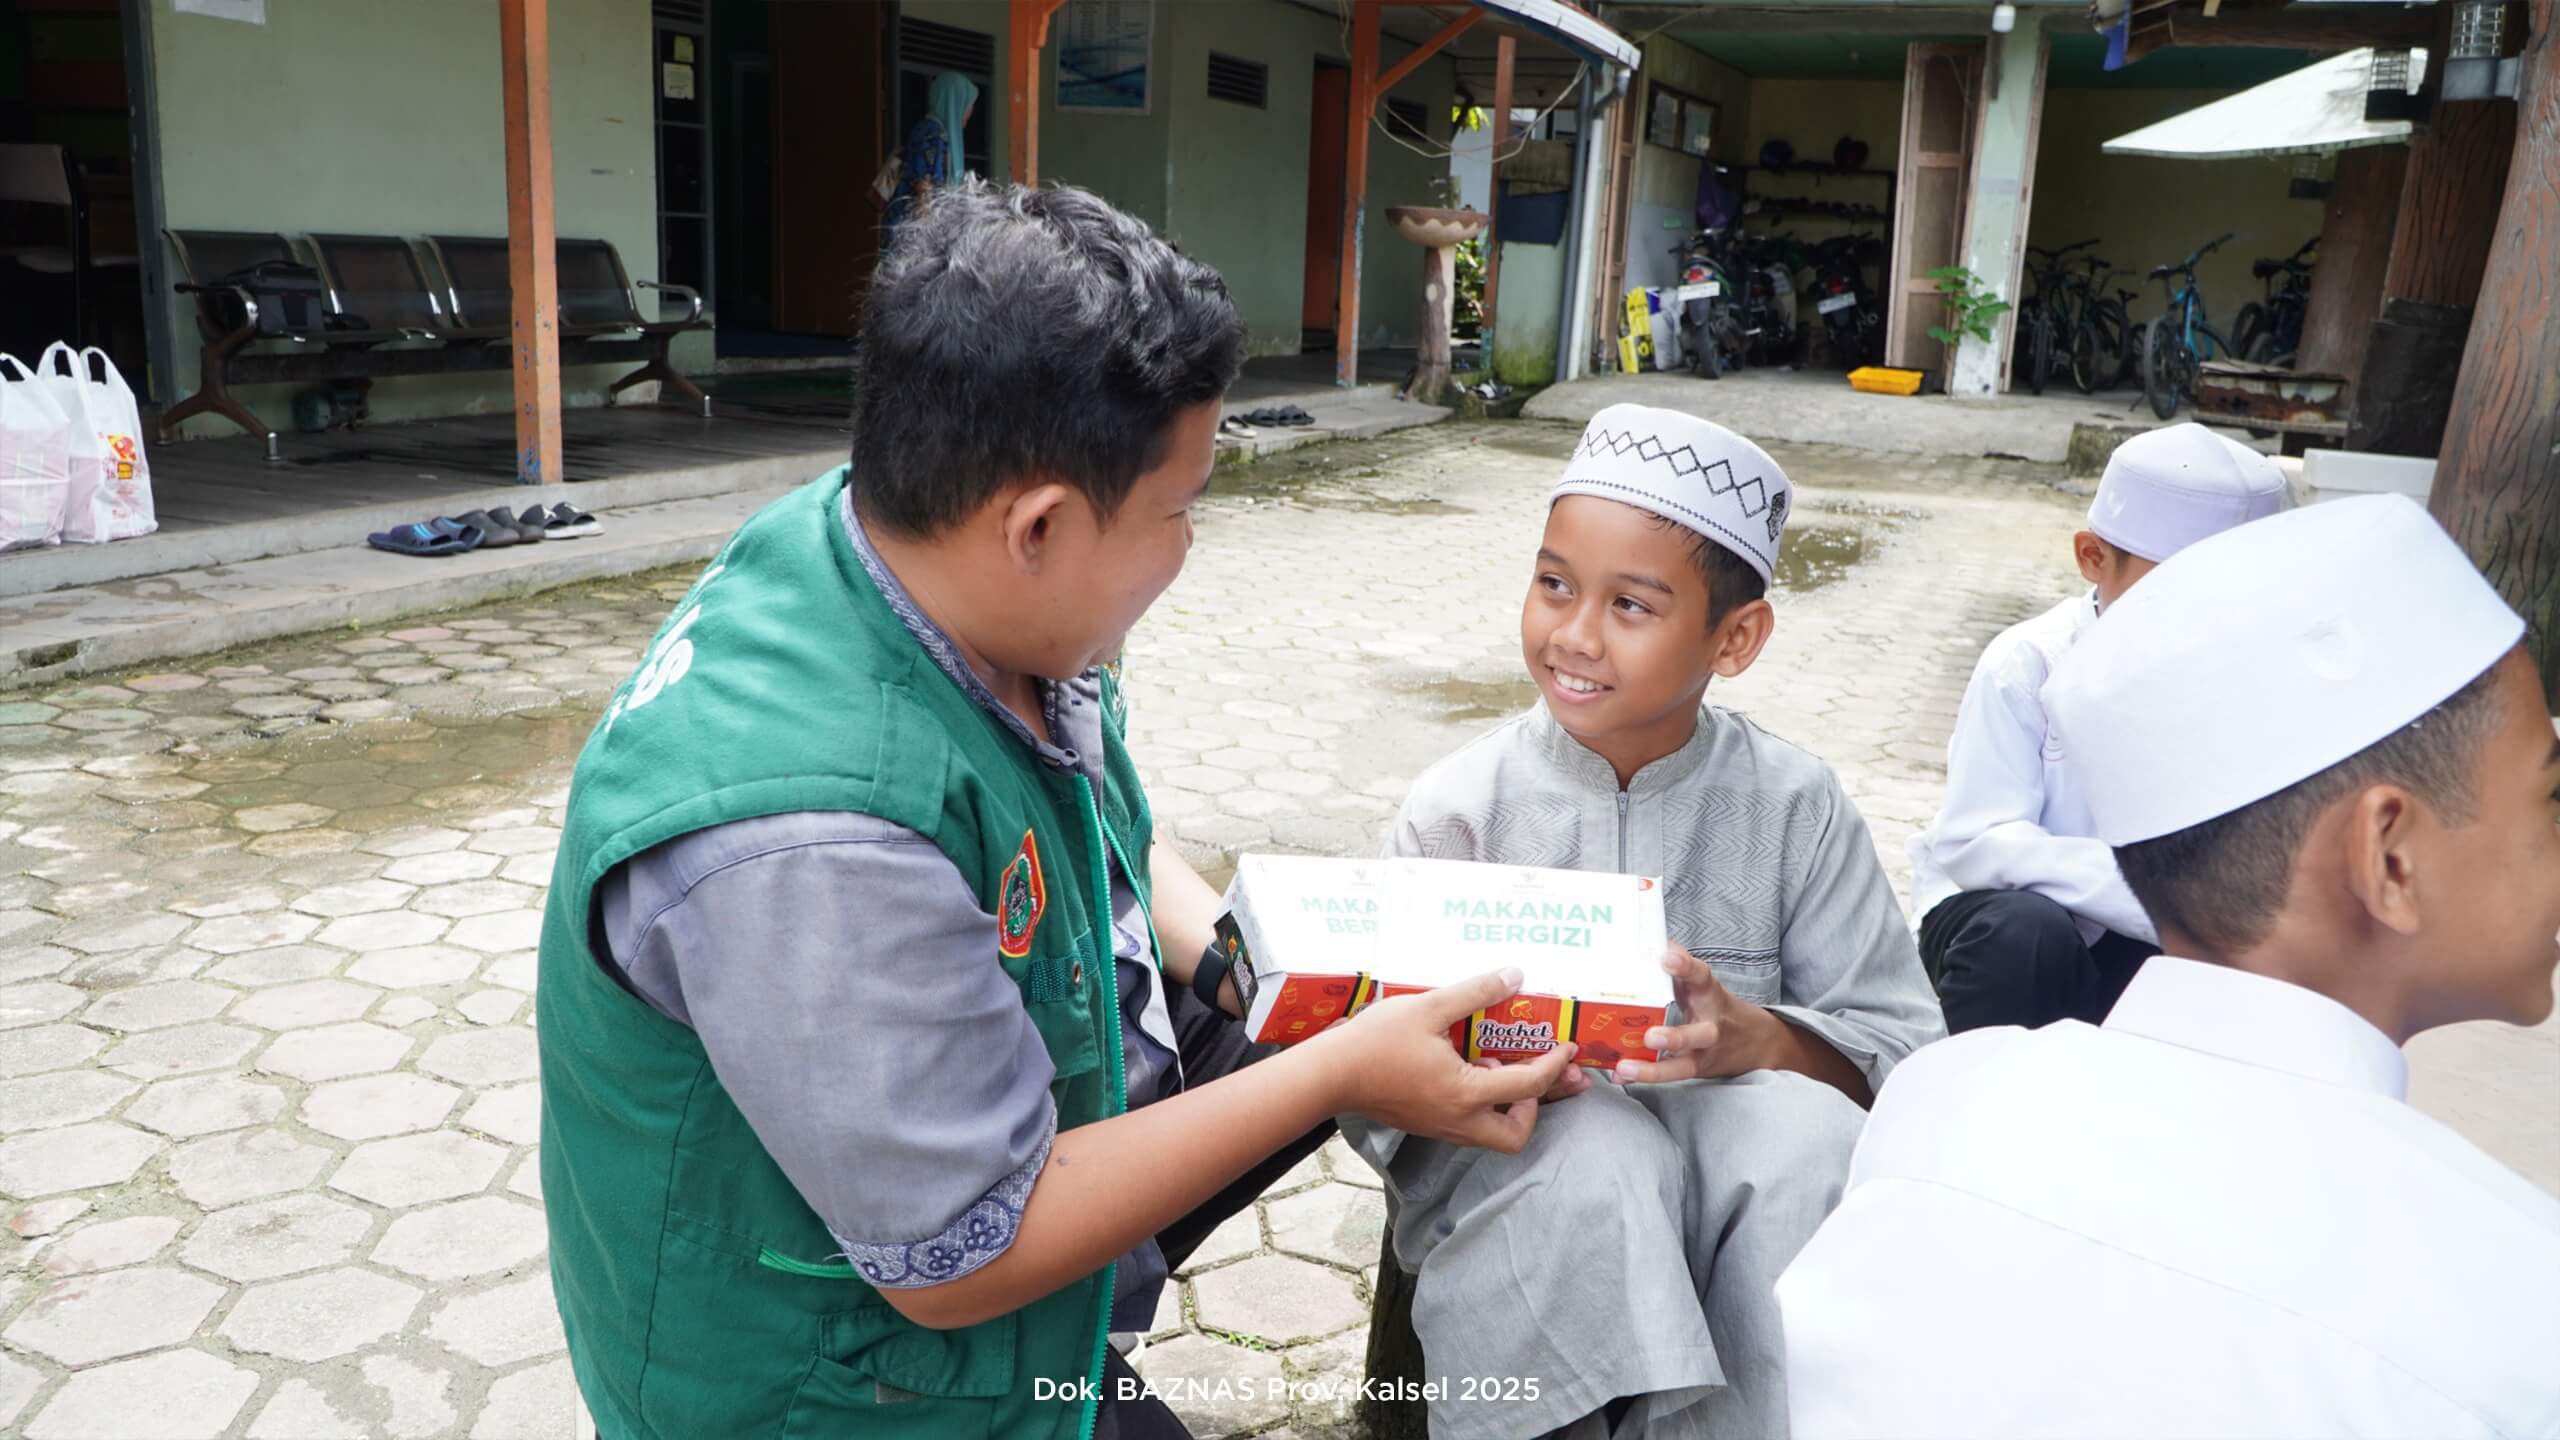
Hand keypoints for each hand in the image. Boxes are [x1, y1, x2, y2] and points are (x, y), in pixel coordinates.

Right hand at [1317, 968, 1576, 1153]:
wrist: (1330, 1074)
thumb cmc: (1376, 1042)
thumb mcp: (1430, 1007)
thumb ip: (1476, 992)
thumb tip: (1515, 976)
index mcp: (1466, 1094)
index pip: (1528, 1086)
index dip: (1555, 1064)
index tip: (1567, 1046)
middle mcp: (1458, 1120)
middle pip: (1515, 1137)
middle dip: (1533, 1109)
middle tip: (1532, 1075)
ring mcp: (1440, 1127)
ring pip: (1491, 1135)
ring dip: (1506, 1105)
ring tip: (1494, 1066)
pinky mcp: (1426, 1124)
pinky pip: (1468, 1124)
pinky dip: (1481, 1103)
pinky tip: (1467, 1069)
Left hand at [1613, 945, 1775, 1084]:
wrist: (1758, 1043)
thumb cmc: (1718, 1006)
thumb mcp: (1704, 984)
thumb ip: (1682, 967)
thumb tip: (1660, 940)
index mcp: (1710, 996)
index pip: (1701, 976)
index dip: (1686, 966)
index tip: (1667, 957)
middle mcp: (1711, 1027)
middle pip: (1700, 1035)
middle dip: (1676, 1037)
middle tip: (1651, 1036)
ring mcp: (1704, 1053)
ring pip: (1683, 1066)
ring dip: (1653, 1070)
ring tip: (1626, 1068)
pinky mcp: (1695, 1070)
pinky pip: (1670, 1076)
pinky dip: (1643, 1076)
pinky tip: (1620, 1076)